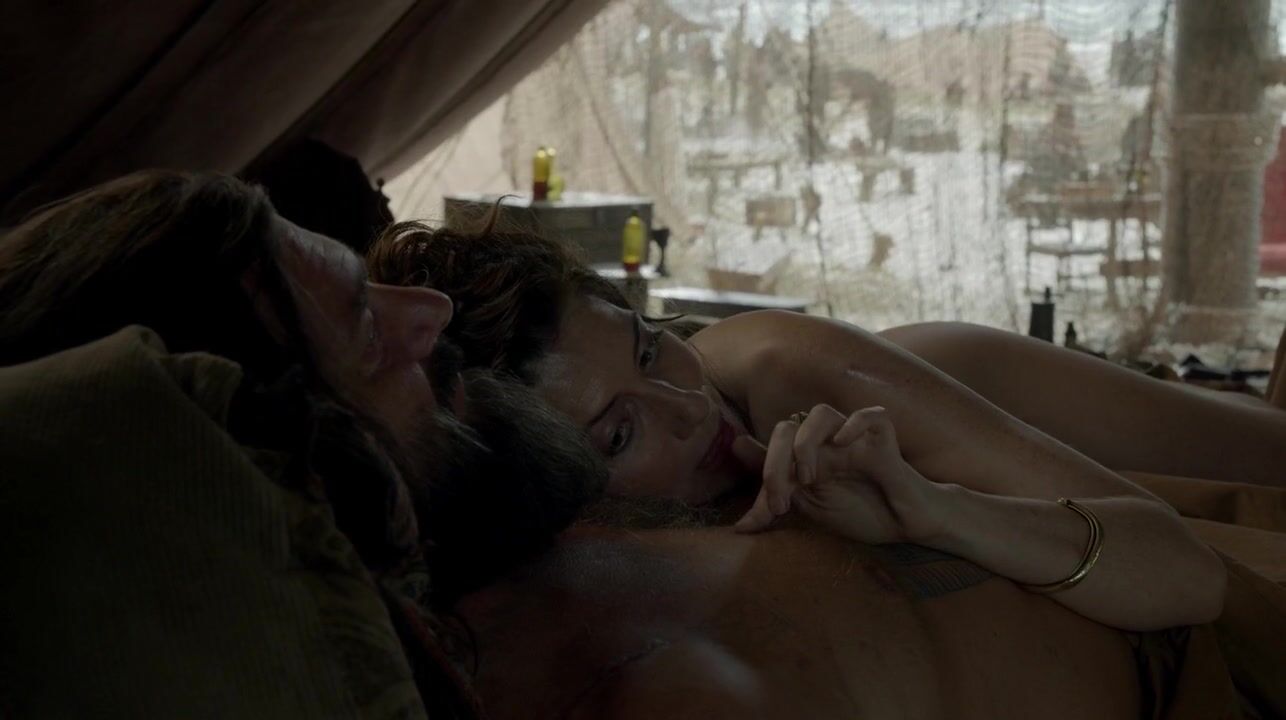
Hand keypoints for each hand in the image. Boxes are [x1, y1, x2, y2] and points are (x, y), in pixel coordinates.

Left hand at [732, 405, 948, 544]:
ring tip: (809, 477)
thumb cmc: (861, 512)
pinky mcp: (884, 441)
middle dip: (775, 463)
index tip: (768, 515)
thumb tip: (737, 508)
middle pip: (787, 426)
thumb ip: (775, 495)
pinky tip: (844, 442)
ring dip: (805, 443)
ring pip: (820, 413)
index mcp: (806, 454)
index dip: (763, 475)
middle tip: (783, 500)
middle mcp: (826, 441)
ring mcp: (854, 438)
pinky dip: (855, 423)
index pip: (771, 445)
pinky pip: (871, 415)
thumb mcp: (810, 508)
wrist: (905, 526)